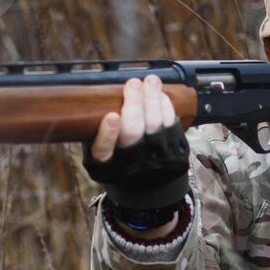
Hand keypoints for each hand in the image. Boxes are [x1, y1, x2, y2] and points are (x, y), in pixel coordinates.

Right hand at [83, 76, 190, 232]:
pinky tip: (159, 94)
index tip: (111, 116)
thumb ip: (95, 135)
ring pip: (156, 125)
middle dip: (134, 105)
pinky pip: (172, 125)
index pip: (104, 150)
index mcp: (106, 166)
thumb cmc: (118, 161)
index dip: (108, 134)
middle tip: (132, 84)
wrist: (148, 188)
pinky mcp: (175, 154)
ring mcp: (155, 160)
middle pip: (133, 132)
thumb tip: (94, 98)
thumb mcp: (101, 156)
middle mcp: (131, 165)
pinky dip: (166, 106)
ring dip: (153, 99)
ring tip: (150, 81)